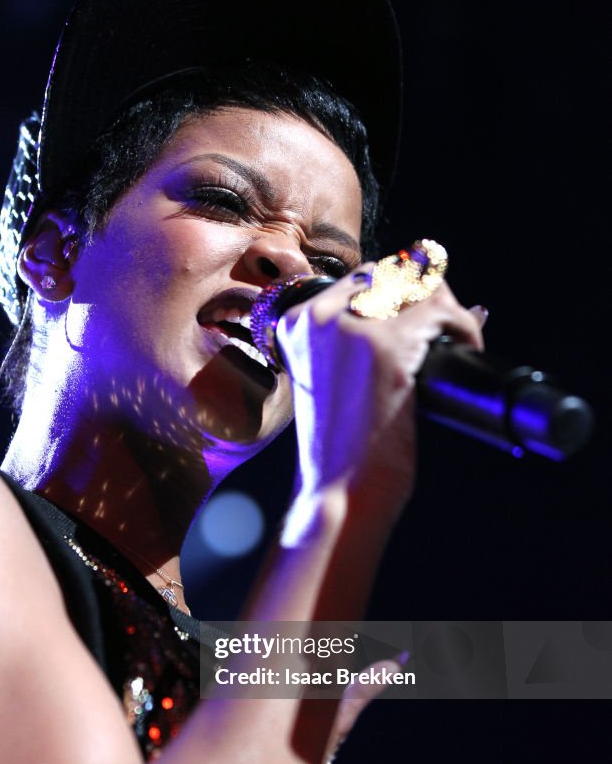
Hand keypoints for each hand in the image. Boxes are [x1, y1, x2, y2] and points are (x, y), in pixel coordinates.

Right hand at [276, 270, 484, 505]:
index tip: (423, 324)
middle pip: (394, 272)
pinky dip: (464, 327)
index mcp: (295, 324)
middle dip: (428, 297)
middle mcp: (318, 317)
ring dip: (450, 311)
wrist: (339, 491)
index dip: (403, 294)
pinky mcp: (386, 347)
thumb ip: (364, 341)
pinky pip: (442, 313)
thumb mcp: (336, 383)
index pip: (364, 277)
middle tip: (445, 335)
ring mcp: (351, 329)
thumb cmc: (343, 450)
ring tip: (459, 342)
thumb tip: (447, 306)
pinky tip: (469, 345)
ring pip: (422, 287)